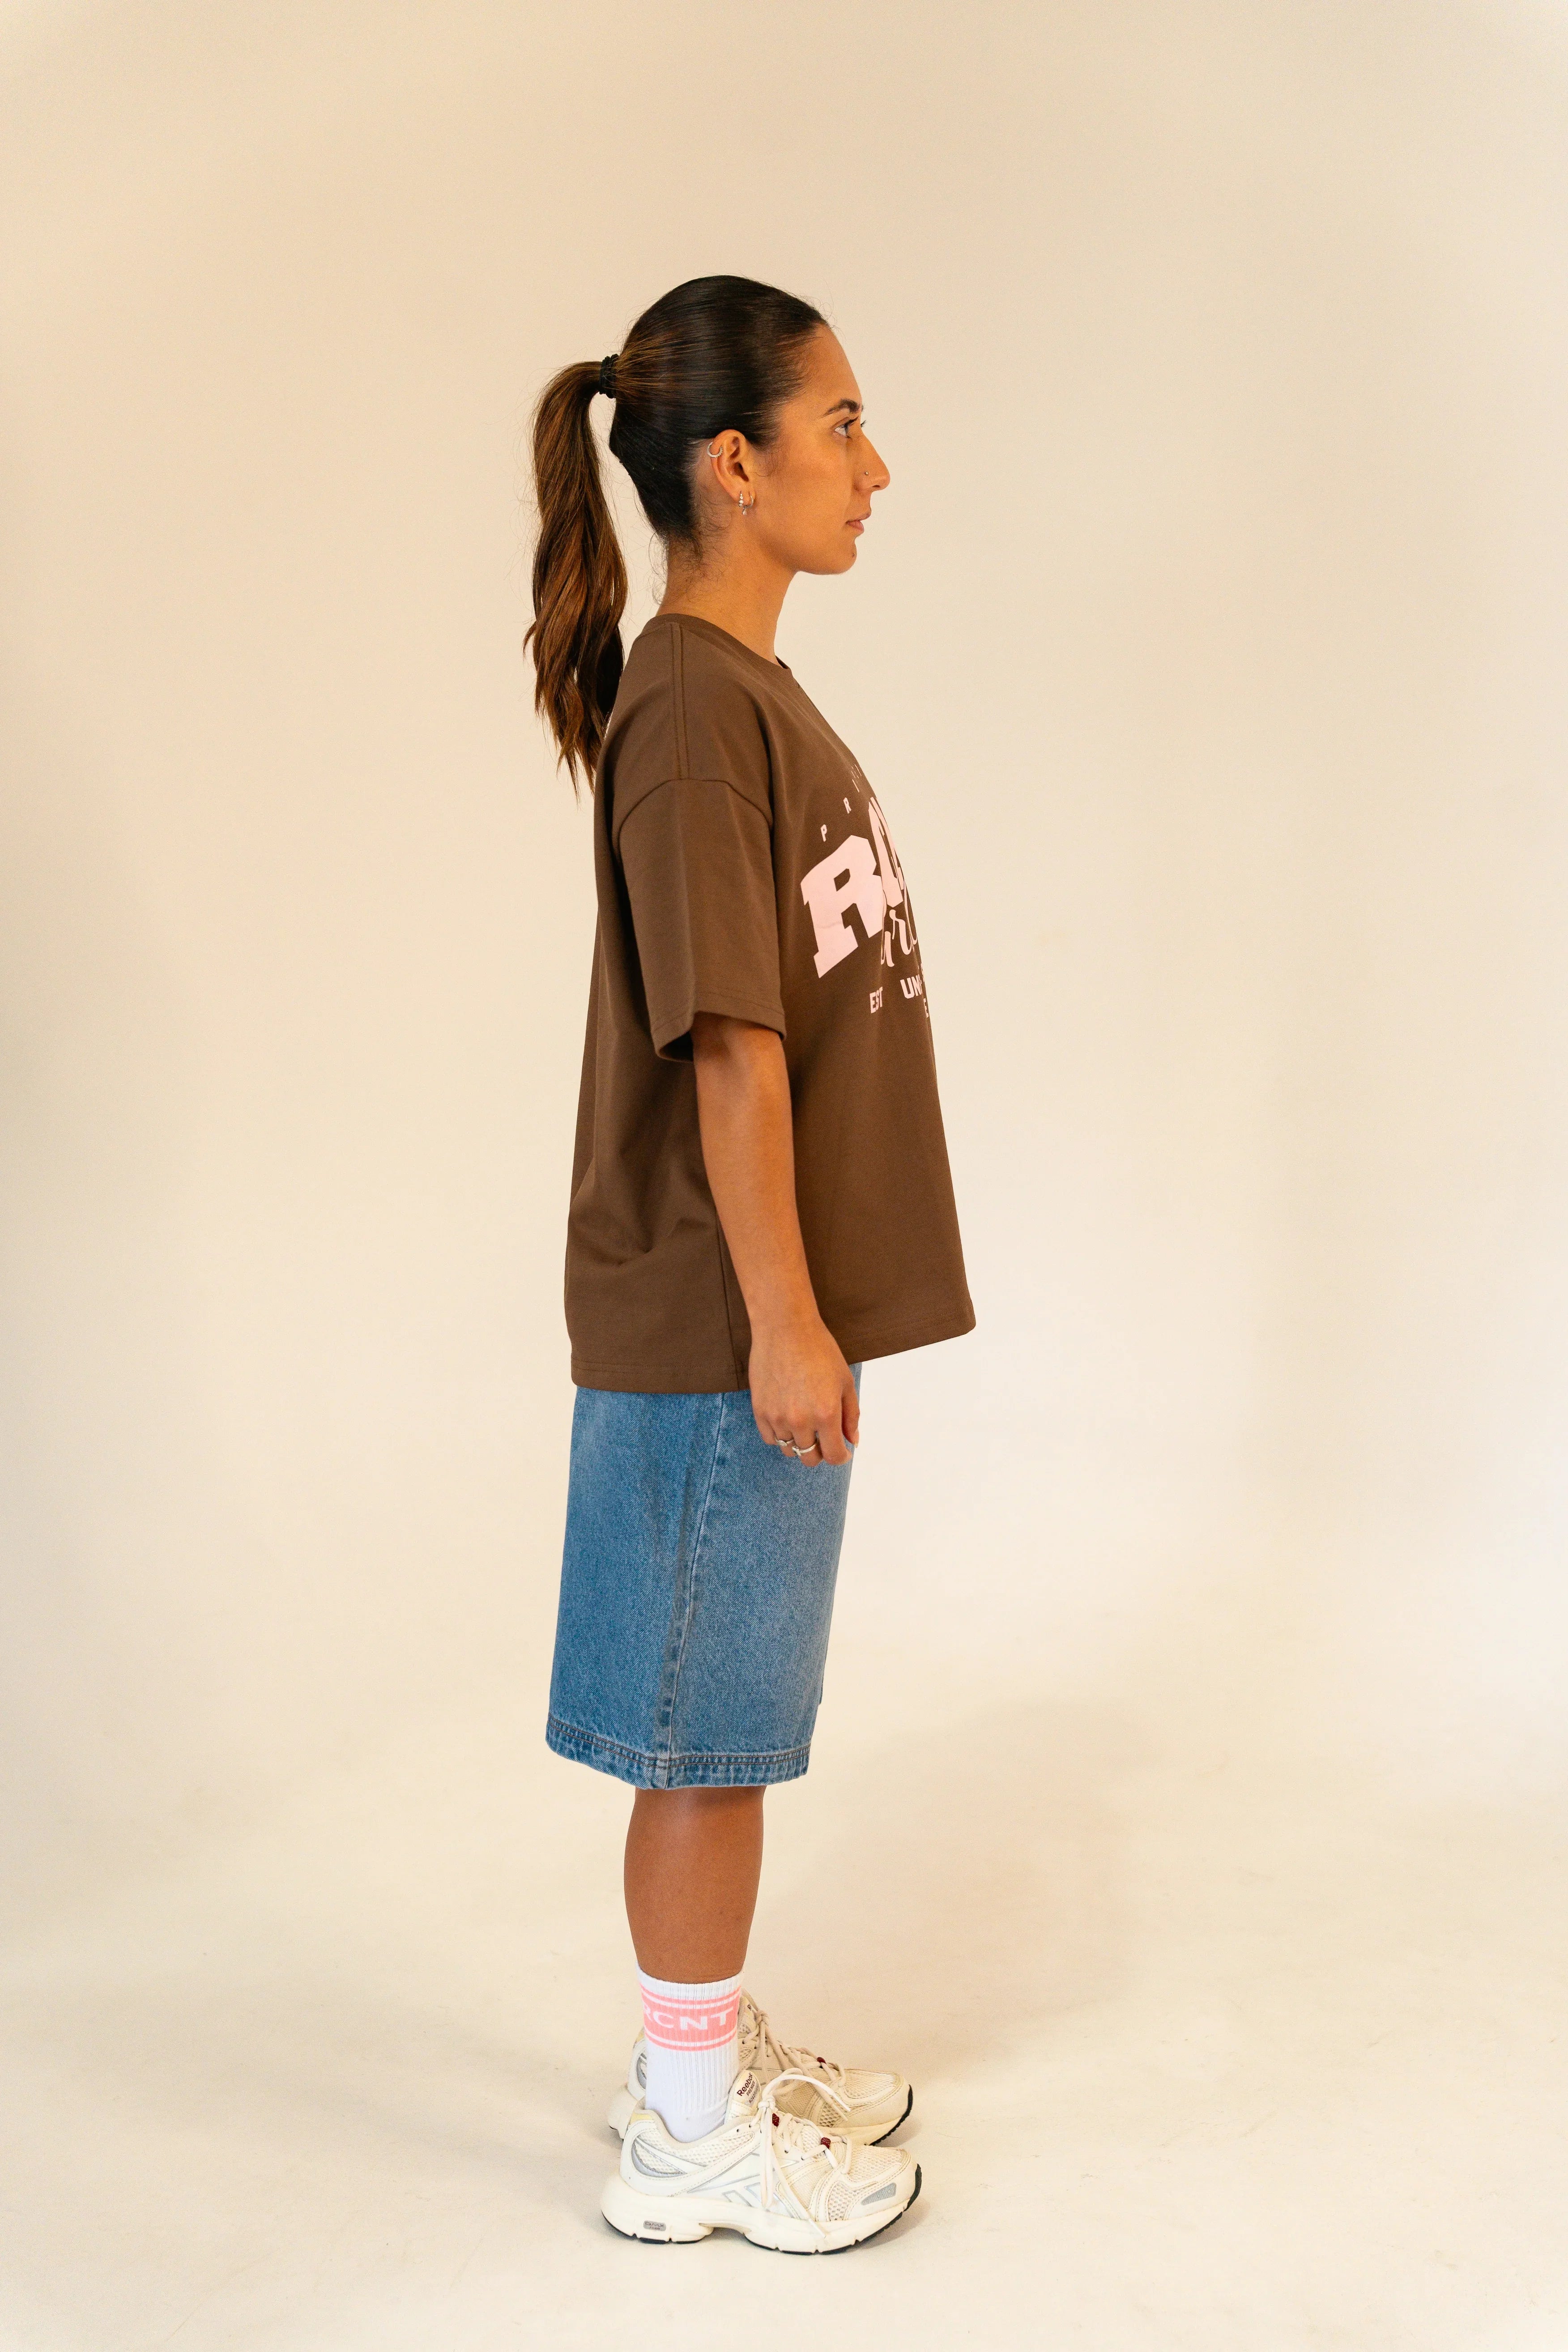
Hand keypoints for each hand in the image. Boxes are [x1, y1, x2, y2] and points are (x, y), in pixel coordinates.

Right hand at [748, 1314, 858, 1466]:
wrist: (785, 1328)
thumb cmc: (819, 1350)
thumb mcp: (845, 1381)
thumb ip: (851, 1415)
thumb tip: (852, 1441)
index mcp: (826, 1414)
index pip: (834, 1455)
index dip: (841, 1456)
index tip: (842, 1451)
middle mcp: (801, 1420)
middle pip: (810, 1458)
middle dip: (820, 1453)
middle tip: (823, 1439)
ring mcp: (777, 1417)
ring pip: (789, 1449)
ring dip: (799, 1442)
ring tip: (804, 1422)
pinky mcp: (760, 1410)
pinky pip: (770, 1438)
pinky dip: (780, 1435)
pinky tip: (787, 1419)